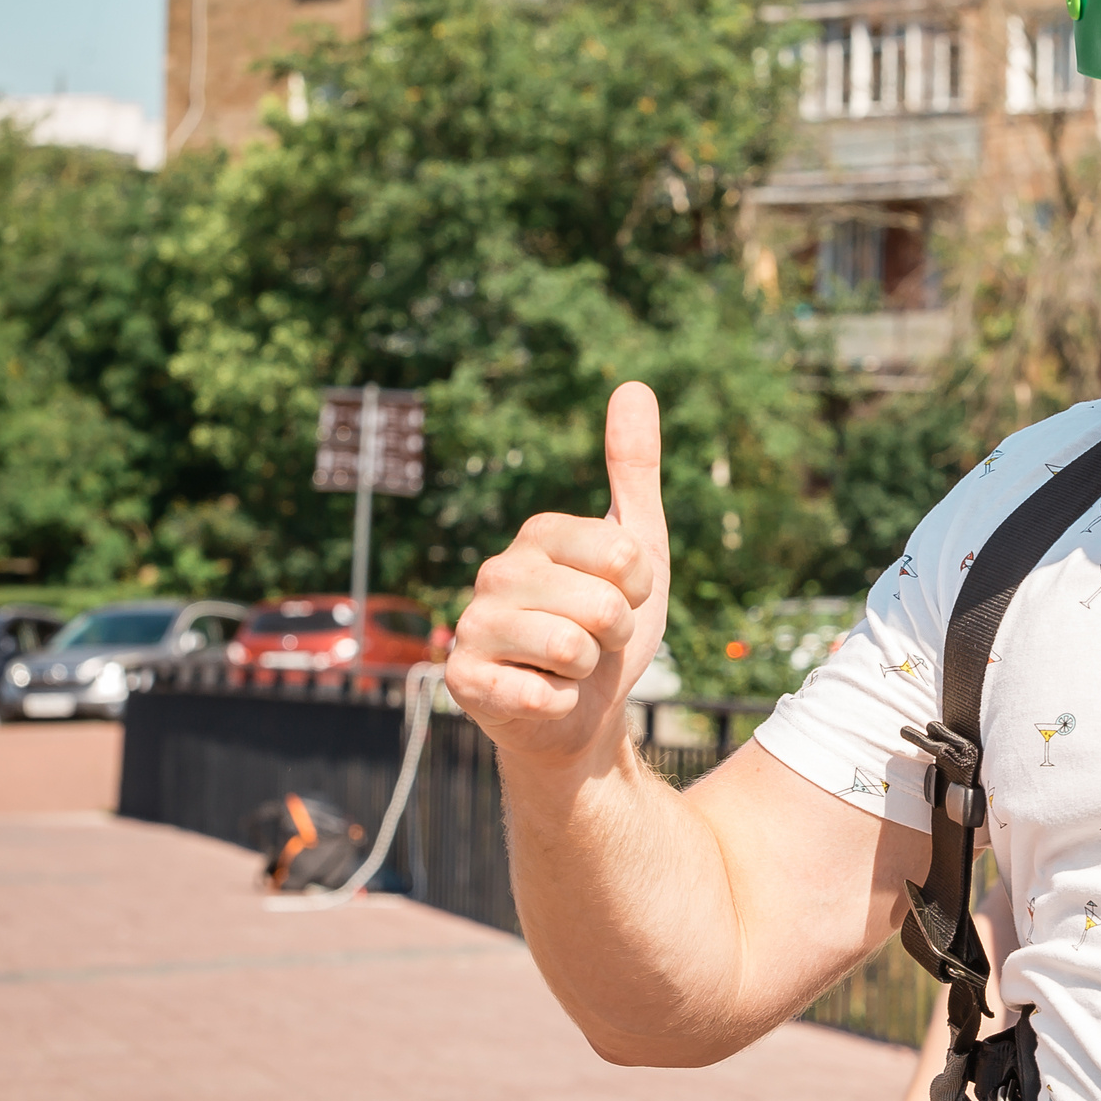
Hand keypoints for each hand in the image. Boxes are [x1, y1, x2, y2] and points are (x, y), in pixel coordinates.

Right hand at [446, 382, 669, 768]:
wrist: (581, 715)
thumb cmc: (608, 631)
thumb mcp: (640, 551)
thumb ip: (634, 471)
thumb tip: (633, 385)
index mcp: (540, 533)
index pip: (623, 553)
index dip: (639, 588)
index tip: (623, 597)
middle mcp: (497, 570)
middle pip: (601, 604)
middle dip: (615, 633)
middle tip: (595, 641)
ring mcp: (472, 623)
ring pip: (571, 647)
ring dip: (587, 669)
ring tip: (568, 666)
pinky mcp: (461, 678)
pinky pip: (539, 691)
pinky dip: (558, 702)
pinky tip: (542, 695)